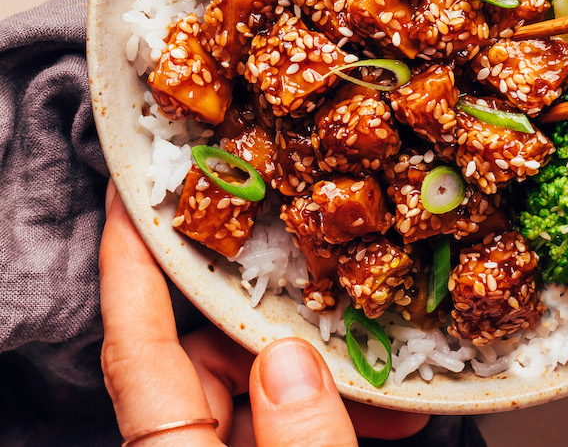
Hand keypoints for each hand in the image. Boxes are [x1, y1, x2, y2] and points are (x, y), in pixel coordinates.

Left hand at [100, 182, 428, 445]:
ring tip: (389, 379)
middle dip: (280, 325)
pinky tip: (389, 414)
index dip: (129, 262)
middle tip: (347, 313)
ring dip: (323, 374)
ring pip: (255, 388)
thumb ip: (303, 443)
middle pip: (210, 356)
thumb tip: (292, 362)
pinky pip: (283, 426)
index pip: (137, 346)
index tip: (131, 194)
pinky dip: (332, 412)